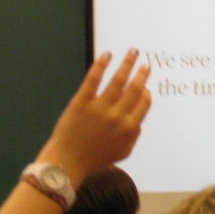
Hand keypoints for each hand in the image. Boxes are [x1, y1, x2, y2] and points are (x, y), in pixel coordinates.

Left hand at [37, 50, 150, 179]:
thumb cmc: (96, 157)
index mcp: (129, 128)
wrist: (69, 160)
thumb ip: (135, 134)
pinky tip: (107, 55)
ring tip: (132, 52)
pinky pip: (94, 80)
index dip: (145, 92)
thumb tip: (140, 116)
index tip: (145, 85)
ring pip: (117, 81)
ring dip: (127, 64)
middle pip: (133, 89)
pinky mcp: (82, 102)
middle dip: (141, 74)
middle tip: (145, 63)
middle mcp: (117, 116)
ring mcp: (99, 108)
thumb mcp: (124, 151)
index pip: (143, 104)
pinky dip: (101, 65)